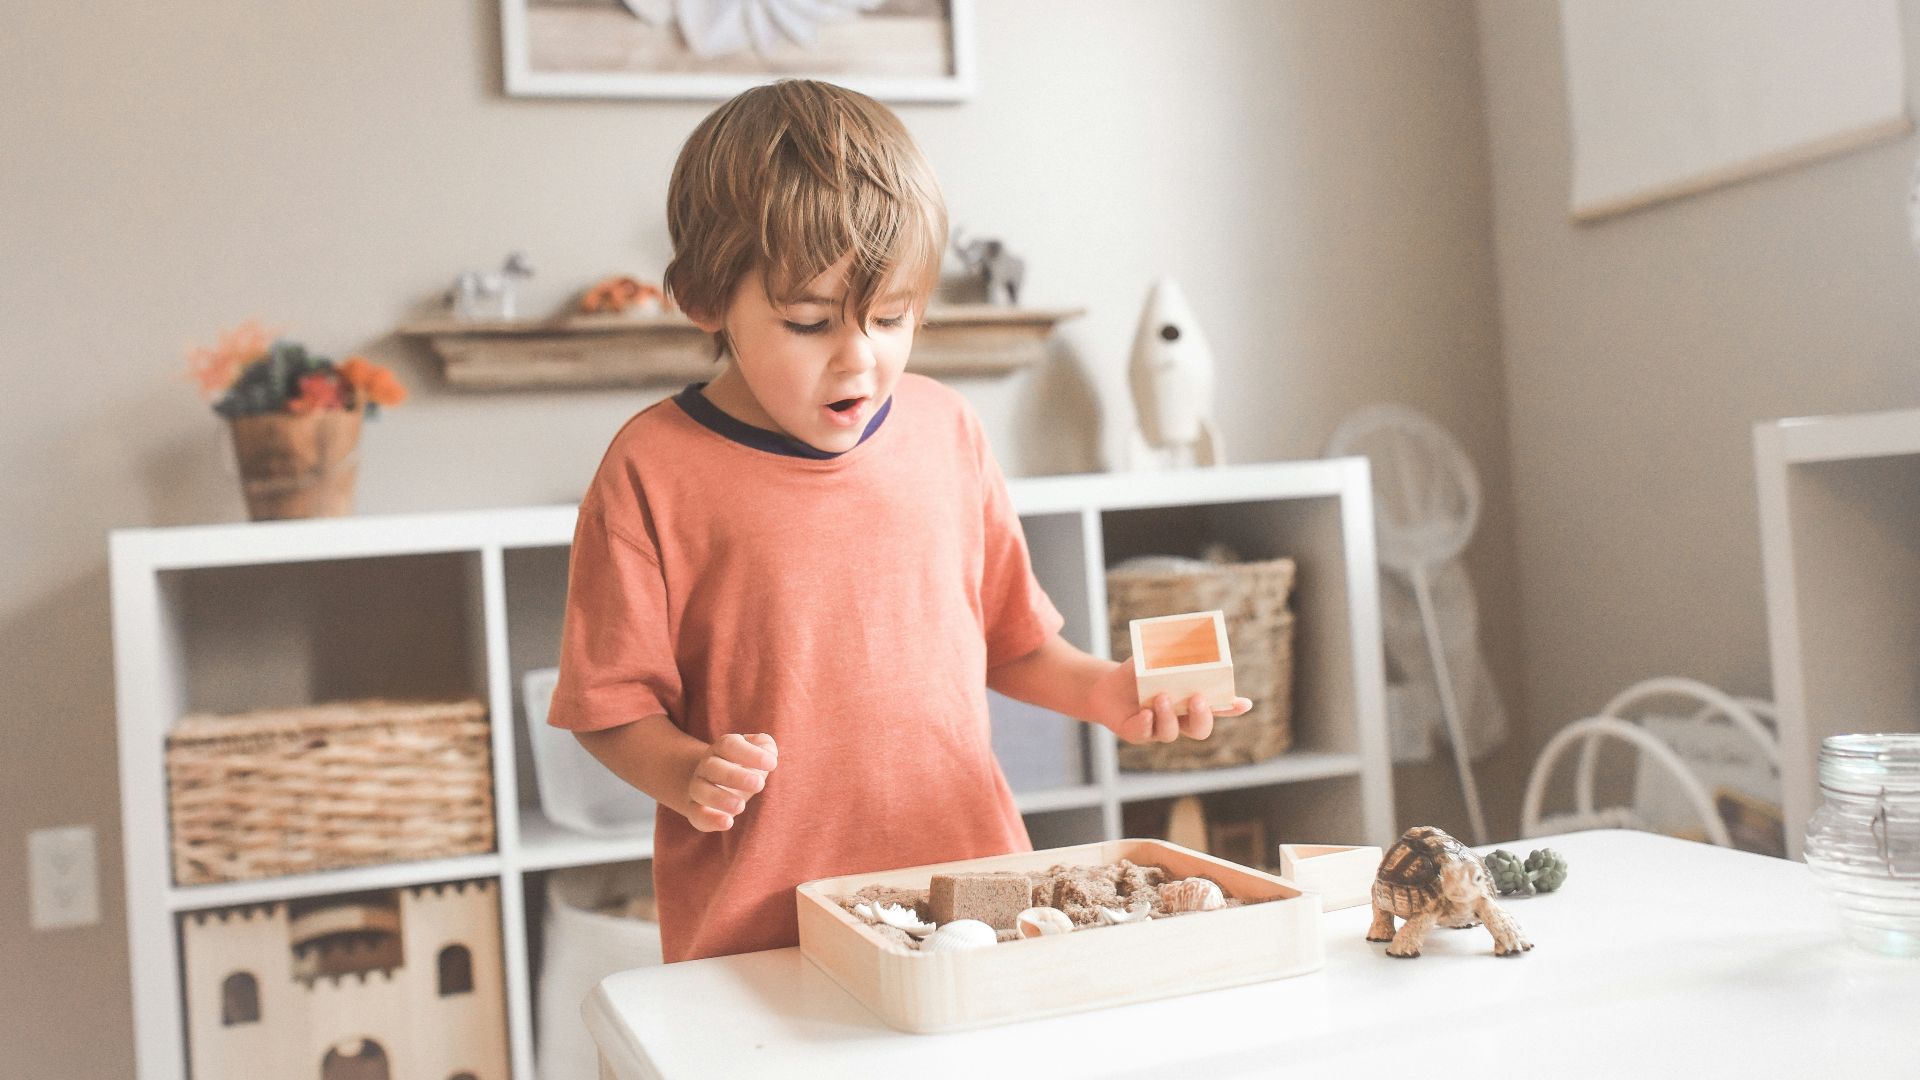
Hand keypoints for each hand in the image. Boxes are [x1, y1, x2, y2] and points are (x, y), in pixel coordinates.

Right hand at [685, 732, 776, 831]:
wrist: (720, 783)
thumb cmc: (745, 766)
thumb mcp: (758, 752)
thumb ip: (766, 747)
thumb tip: (769, 752)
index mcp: (722, 748)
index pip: (730, 745)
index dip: (750, 753)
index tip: (772, 764)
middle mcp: (706, 766)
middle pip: (713, 767)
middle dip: (735, 776)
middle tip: (759, 784)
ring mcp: (699, 787)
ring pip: (700, 790)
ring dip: (720, 799)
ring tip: (741, 806)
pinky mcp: (697, 810)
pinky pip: (696, 815)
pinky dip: (710, 820)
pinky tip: (728, 823)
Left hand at [1089, 660, 1250, 744]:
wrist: (1107, 686)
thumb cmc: (1139, 673)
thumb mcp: (1155, 659)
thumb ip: (1172, 655)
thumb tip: (1187, 639)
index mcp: (1190, 702)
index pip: (1217, 708)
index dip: (1231, 708)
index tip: (1244, 703)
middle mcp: (1178, 719)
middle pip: (1200, 729)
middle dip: (1202, 717)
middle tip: (1197, 699)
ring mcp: (1157, 729)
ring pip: (1171, 733)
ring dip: (1169, 716)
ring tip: (1162, 696)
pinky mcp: (1136, 732)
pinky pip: (1144, 734)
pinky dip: (1146, 724)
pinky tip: (1145, 712)